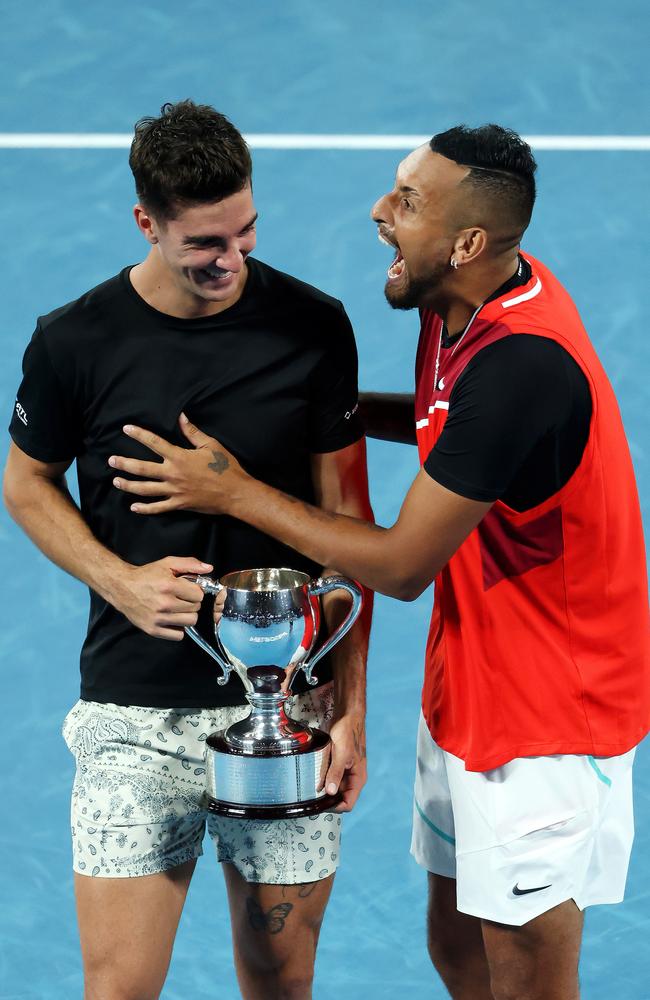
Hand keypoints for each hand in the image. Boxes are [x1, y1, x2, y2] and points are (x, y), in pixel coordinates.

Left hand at [108, 414, 244, 514]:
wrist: (235, 493)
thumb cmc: (226, 467)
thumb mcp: (211, 445)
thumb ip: (193, 432)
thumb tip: (181, 417)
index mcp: (180, 457)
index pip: (154, 443)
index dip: (139, 434)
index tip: (126, 429)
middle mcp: (173, 474)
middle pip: (143, 469)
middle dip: (124, 464)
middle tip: (111, 460)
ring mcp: (175, 491)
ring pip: (146, 489)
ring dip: (129, 485)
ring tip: (116, 481)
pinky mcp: (180, 504)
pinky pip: (158, 508)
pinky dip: (145, 509)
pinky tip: (134, 507)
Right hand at [110, 555, 212, 639]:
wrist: (122, 587)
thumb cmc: (146, 576)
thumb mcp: (168, 564)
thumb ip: (190, 564)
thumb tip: (209, 568)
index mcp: (169, 586)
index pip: (199, 595)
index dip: (196, 592)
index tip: (189, 590)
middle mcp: (164, 603)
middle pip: (196, 609)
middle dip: (192, 603)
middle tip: (182, 598)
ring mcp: (158, 618)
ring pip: (190, 622)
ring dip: (187, 615)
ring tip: (178, 608)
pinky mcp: (153, 629)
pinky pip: (178, 635)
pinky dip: (178, 628)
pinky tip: (172, 619)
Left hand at [320, 713, 366, 812]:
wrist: (346, 715)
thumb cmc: (348, 731)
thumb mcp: (341, 753)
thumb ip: (336, 773)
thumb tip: (331, 792)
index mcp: (358, 778)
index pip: (348, 804)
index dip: (335, 807)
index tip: (320, 804)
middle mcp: (353, 777)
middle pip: (340, 798)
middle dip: (327, 799)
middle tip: (312, 796)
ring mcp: (345, 771)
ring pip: (333, 788)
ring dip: (323, 789)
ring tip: (311, 786)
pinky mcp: (337, 764)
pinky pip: (329, 777)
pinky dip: (322, 779)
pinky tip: (313, 775)